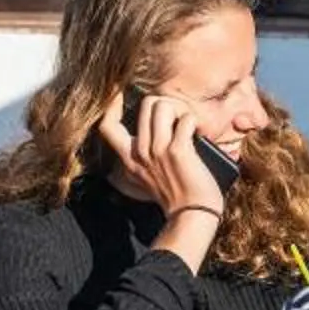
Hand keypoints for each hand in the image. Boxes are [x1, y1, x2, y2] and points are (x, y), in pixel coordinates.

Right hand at [96, 90, 228, 222]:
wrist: (191, 216)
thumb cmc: (177, 198)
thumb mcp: (147, 180)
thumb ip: (141, 162)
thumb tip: (148, 138)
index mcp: (129, 159)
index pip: (107, 127)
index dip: (110, 105)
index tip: (117, 93)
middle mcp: (139, 152)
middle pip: (146, 104)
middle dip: (167, 104)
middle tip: (179, 119)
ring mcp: (157, 151)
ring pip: (163, 105)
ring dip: (181, 110)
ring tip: (189, 126)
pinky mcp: (177, 151)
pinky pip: (186, 119)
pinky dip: (195, 122)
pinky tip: (200, 133)